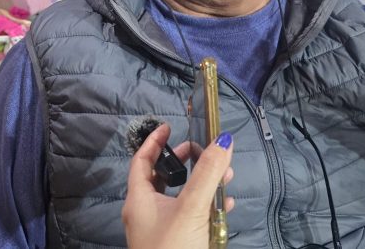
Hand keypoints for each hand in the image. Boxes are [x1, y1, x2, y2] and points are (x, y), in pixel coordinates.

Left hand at [123, 123, 233, 248]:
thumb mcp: (192, 208)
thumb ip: (208, 173)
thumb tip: (223, 140)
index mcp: (139, 200)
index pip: (141, 160)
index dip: (154, 141)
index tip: (169, 126)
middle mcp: (145, 213)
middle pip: (162, 177)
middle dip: (185, 162)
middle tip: (203, 152)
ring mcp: (159, 230)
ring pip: (179, 197)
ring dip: (201, 185)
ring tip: (224, 178)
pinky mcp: (175, 243)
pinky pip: (189, 217)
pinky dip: (206, 207)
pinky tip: (225, 207)